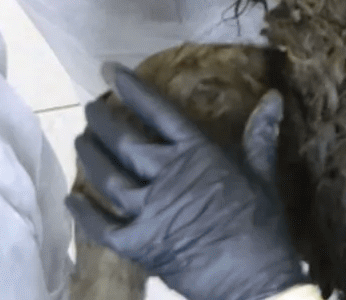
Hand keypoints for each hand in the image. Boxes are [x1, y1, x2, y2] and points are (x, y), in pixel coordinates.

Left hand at [66, 66, 304, 299]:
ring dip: (91, 157)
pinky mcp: (138, 243)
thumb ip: (259, 134)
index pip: (158, 111)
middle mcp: (167, 175)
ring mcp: (149, 210)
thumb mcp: (261, 171)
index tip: (112, 71)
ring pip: (108, 177)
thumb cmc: (260, 220)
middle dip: (104, 121)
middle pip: (125, 141)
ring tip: (80, 140)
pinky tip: (71, 198)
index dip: (134, 90)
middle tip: (90, 107)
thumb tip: (273, 98)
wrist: (250, 275)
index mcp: (197, 153)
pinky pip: (101, 225)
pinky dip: (83, 212)